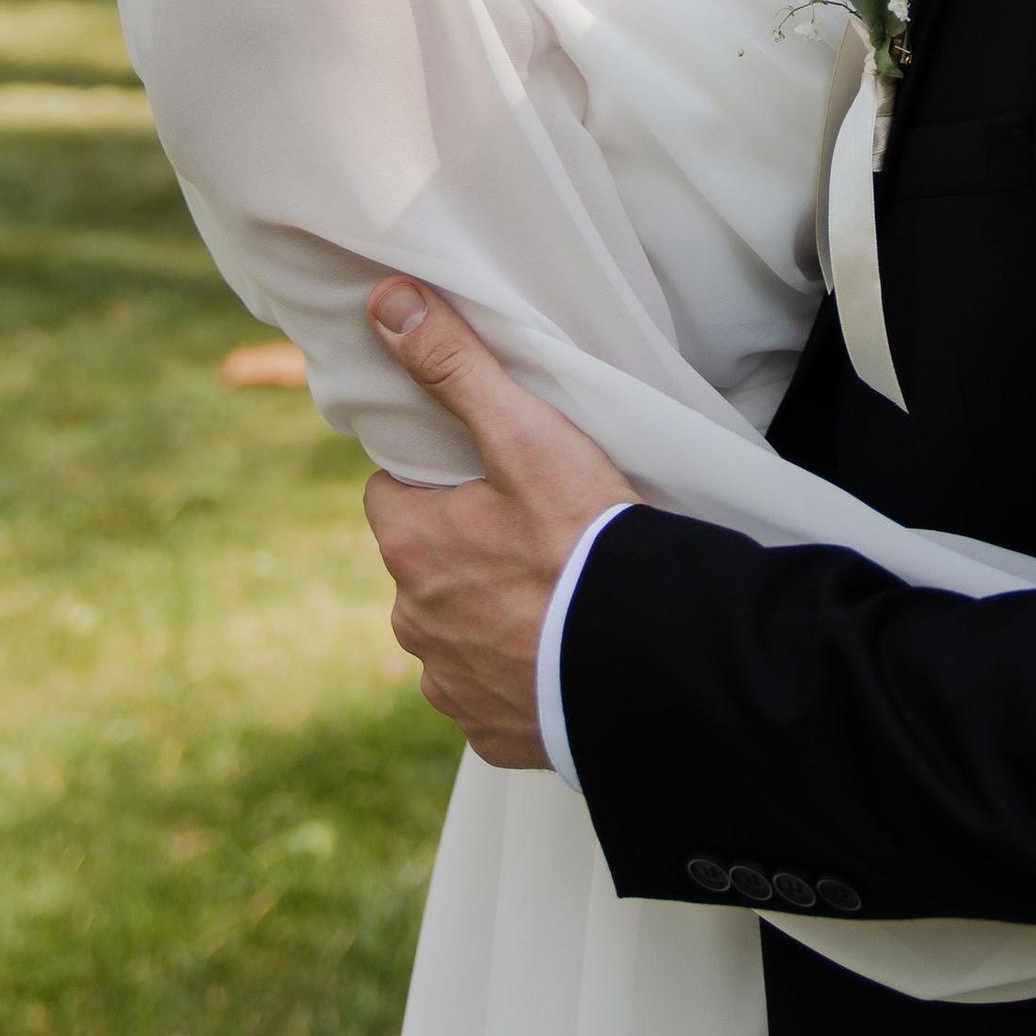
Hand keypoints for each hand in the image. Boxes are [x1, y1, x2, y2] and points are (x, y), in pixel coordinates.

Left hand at [360, 281, 637, 768]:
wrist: (650, 661)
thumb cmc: (586, 541)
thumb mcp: (526, 438)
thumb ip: (455, 367)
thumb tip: (385, 300)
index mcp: (412, 548)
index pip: (394, 497)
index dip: (437, 481)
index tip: (486, 478)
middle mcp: (413, 625)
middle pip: (425, 567)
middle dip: (464, 550)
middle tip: (535, 534)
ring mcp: (450, 686)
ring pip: (454, 632)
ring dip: (489, 616)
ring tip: (555, 594)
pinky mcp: (490, 734)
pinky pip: (489, 694)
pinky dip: (515, 675)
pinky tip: (561, 652)